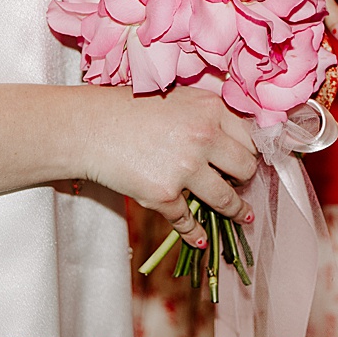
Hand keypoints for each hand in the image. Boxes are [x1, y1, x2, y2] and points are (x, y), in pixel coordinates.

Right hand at [82, 86, 256, 247]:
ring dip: (237, 211)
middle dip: (245, 179)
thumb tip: (234, 143)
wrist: (87, 127)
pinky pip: (188, 221)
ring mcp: (185, 168)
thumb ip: (206, 116)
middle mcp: (204, 137)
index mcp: (210, 109)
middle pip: (246, 168)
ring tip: (243, 215)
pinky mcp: (165, 194)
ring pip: (226, 199)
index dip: (249, 152)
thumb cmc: (128, 109)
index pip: (250, 138)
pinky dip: (195, 233)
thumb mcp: (176, 98)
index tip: (247, 163)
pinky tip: (200, 238)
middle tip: (238, 183)